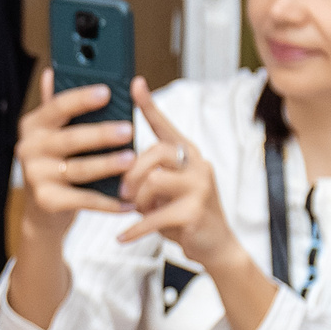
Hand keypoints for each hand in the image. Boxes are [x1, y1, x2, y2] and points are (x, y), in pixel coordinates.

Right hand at [14, 67, 136, 235]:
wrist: (44, 209)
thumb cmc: (58, 162)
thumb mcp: (54, 132)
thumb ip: (58, 106)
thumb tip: (53, 72)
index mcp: (33, 125)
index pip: (57, 107)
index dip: (82, 99)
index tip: (107, 92)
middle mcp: (28, 148)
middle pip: (70, 139)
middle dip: (101, 134)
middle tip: (129, 130)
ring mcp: (35, 176)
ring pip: (78, 169)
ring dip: (108, 165)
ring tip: (133, 160)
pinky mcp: (46, 201)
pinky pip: (83, 199)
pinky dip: (108, 201)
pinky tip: (129, 199)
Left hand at [114, 81, 243, 270]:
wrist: (214, 246)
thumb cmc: (183, 214)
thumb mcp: (164, 190)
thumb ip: (147, 175)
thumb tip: (116, 167)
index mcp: (187, 155)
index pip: (166, 126)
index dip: (149, 105)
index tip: (134, 84)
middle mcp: (197, 164)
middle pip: (156, 152)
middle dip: (132, 172)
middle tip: (123, 192)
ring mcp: (200, 187)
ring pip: (154, 180)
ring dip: (137, 200)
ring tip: (137, 212)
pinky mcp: (195, 211)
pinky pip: (155, 215)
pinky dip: (136, 228)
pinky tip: (123, 236)